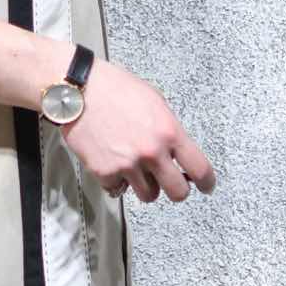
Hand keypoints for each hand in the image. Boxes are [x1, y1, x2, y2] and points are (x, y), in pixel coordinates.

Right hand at [60, 59, 215, 203]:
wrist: (79, 92)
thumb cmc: (115, 89)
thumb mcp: (154, 101)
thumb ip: (168, 129)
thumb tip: (175, 150)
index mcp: (169, 132)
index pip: (200, 168)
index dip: (206, 182)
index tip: (206, 186)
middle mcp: (152, 152)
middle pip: (178, 193)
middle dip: (177, 191)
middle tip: (170, 184)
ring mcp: (128, 165)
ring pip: (149, 195)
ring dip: (146, 187)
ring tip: (137, 171)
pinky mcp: (105, 173)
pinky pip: (118, 189)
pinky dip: (116, 182)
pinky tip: (112, 163)